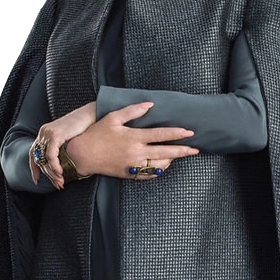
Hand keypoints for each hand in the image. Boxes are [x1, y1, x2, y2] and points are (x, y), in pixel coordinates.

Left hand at [29, 102, 96, 189]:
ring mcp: (48, 133)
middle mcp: (43, 133)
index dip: (34, 168)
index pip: (33, 153)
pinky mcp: (55, 135)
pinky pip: (51, 154)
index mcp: (44, 133)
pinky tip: (60, 172)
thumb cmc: (84, 127)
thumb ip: (62, 148)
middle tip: (57, 184)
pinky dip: (54, 165)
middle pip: (38, 158)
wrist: (90, 115)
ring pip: (44, 158)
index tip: (37, 180)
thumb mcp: (69, 139)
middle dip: (47, 174)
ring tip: (60, 181)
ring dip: (52, 172)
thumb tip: (63, 163)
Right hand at [66, 102, 199, 180]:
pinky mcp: (130, 174)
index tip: (190, 133)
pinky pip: (149, 174)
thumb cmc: (97, 134)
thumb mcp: (113, 118)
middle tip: (195, 150)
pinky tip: (163, 165)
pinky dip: (158, 170)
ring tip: (178, 155)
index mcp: (134, 137)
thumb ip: (132, 111)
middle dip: (183, 151)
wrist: (83, 155)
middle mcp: (136, 152)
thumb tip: (149, 105)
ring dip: (171, 160)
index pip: (161, 135)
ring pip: (159, 165)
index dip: (177, 134)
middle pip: (165, 152)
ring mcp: (134, 165)